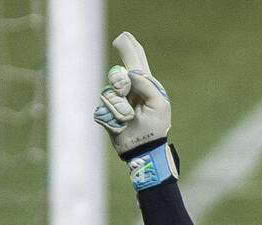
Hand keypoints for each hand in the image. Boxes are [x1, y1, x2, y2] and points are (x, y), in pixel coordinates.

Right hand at [93, 32, 171, 158]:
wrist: (143, 150)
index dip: (130, 49)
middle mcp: (128, 91)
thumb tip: (131, 72)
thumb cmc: (155, 129)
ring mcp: (115, 101)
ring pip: (108, 92)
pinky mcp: (105, 113)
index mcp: (144, 86)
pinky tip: (121, 126)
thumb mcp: (159, 105)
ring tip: (129, 118)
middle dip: (119, 82)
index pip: (137, 63)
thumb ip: (147, 85)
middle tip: (124, 91)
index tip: (124, 37)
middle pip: (117, 74)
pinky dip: (113, 118)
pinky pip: (102, 108)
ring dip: (120, 108)